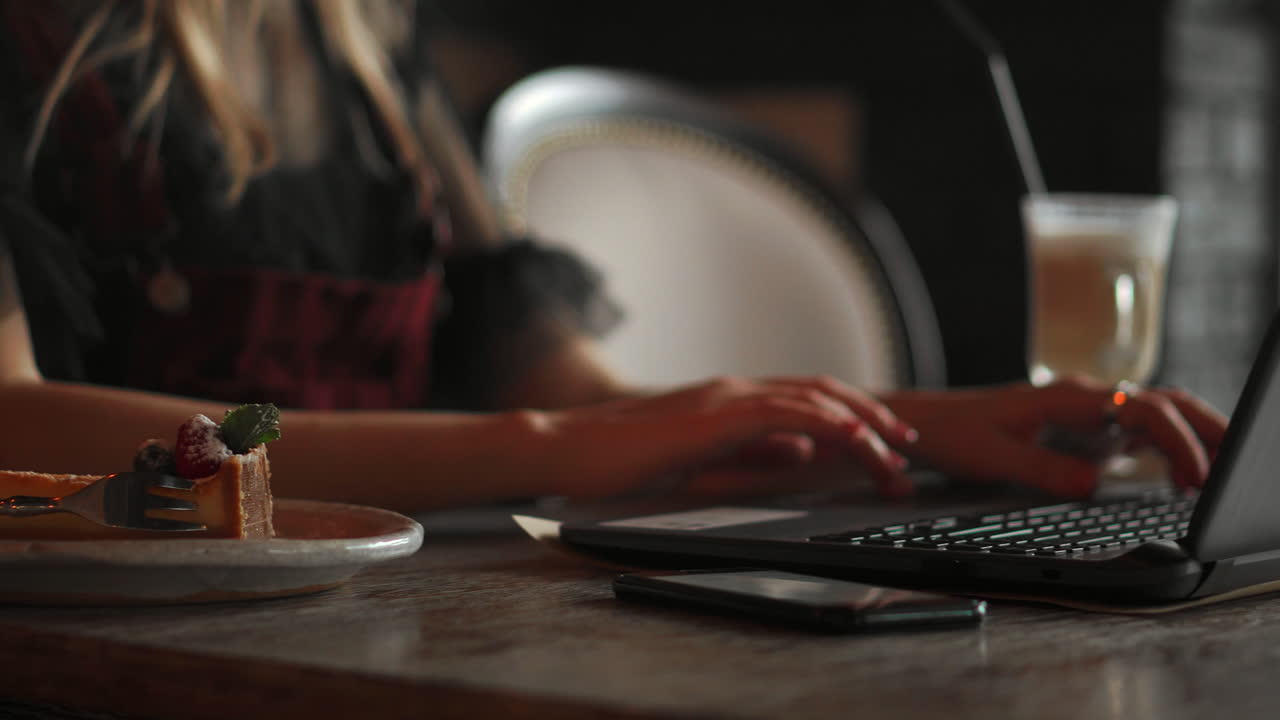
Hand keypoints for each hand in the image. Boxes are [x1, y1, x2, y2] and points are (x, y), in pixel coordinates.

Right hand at [528, 376, 919, 498]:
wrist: (569, 449)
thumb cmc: (620, 460)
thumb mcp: (700, 458)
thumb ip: (751, 450)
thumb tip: (801, 450)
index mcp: (730, 401)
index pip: (805, 400)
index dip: (853, 416)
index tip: (884, 445)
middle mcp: (734, 390)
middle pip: (822, 392)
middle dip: (873, 417)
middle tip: (907, 446)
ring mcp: (725, 398)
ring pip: (812, 399)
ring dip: (861, 424)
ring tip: (892, 452)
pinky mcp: (714, 415)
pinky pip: (783, 410)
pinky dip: (825, 420)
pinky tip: (852, 437)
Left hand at [880, 377, 1227, 496]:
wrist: (927, 423)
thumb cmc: (955, 434)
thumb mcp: (992, 457)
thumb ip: (1042, 469)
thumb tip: (1093, 484)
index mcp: (1068, 396)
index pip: (1143, 409)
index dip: (1176, 441)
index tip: (1194, 478)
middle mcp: (1086, 397)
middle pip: (1165, 402)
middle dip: (1210, 429)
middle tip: (1243, 464)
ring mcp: (1089, 412)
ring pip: (1158, 413)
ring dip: (1197, 436)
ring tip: (1229, 470)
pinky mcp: (1085, 429)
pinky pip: (1139, 431)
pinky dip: (1170, 448)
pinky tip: (1185, 476)